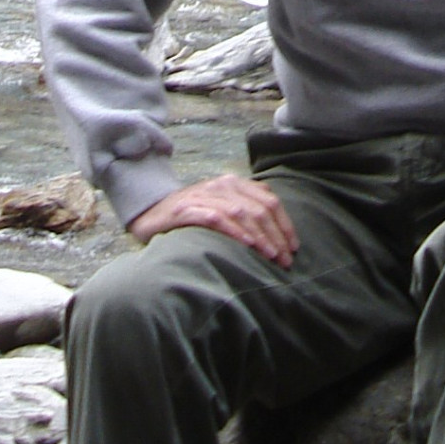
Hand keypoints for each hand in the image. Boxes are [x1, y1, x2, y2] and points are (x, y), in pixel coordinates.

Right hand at [125, 173, 298, 266]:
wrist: (151, 214)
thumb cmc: (193, 216)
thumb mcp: (223, 208)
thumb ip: (246, 211)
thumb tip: (278, 234)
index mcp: (234, 183)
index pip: (269, 200)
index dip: (284, 224)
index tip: (293, 247)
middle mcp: (221, 185)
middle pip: (259, 208)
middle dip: (276, 235)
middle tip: (285, 260)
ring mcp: (203, 195)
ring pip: (241, 213)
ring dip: (259, 236)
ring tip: (270, 256)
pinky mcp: (186, 209)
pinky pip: (215, 218)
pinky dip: (234, 231)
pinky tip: (245, 246)